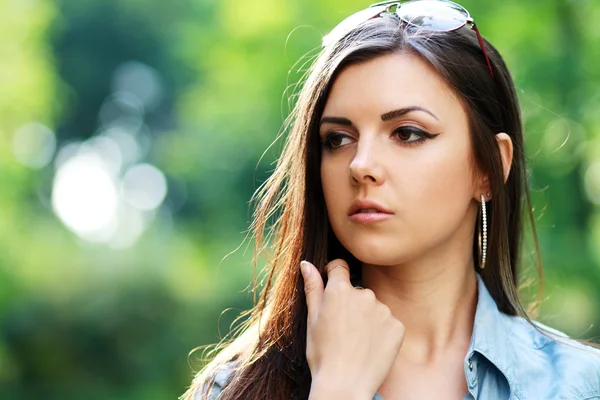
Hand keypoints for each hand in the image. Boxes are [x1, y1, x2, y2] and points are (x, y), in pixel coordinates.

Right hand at [300, 259, 404, 397]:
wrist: (345, 385)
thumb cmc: (323, 354)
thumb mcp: (312, 319)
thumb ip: (313, 287)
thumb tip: (306, 264)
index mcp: (339, 290)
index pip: (339, 267)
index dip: (333, 274)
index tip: (332, 287)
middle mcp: (364, 294)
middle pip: (357, 291)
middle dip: (350, 304)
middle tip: (342, 329)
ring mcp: (383, 310)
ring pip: (373, 307)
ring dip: (366, 318)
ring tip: (356, 341)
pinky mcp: (397, 326)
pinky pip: (388, 322)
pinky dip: (381, 332)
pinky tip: (370, 347)